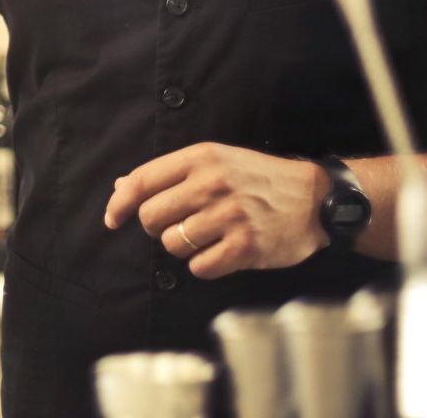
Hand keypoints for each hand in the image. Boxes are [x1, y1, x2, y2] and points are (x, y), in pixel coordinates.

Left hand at [103, 142, 328, 278]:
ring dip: (182, 246)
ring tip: (205, 236)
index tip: (112, 219)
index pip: (142, 181)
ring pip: (172, 244)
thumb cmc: (255, 178)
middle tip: (177, 225)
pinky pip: (199, 267)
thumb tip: (120, 187)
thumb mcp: (213, 160)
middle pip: (151, 217)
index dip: (120, 203)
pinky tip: (219, 252)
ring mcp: (228, 216)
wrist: (314, 198)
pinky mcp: (245, 247)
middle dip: (156, 227)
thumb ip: (168, 173)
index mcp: (199, 158)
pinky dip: (203, 265)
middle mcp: (210, 184)